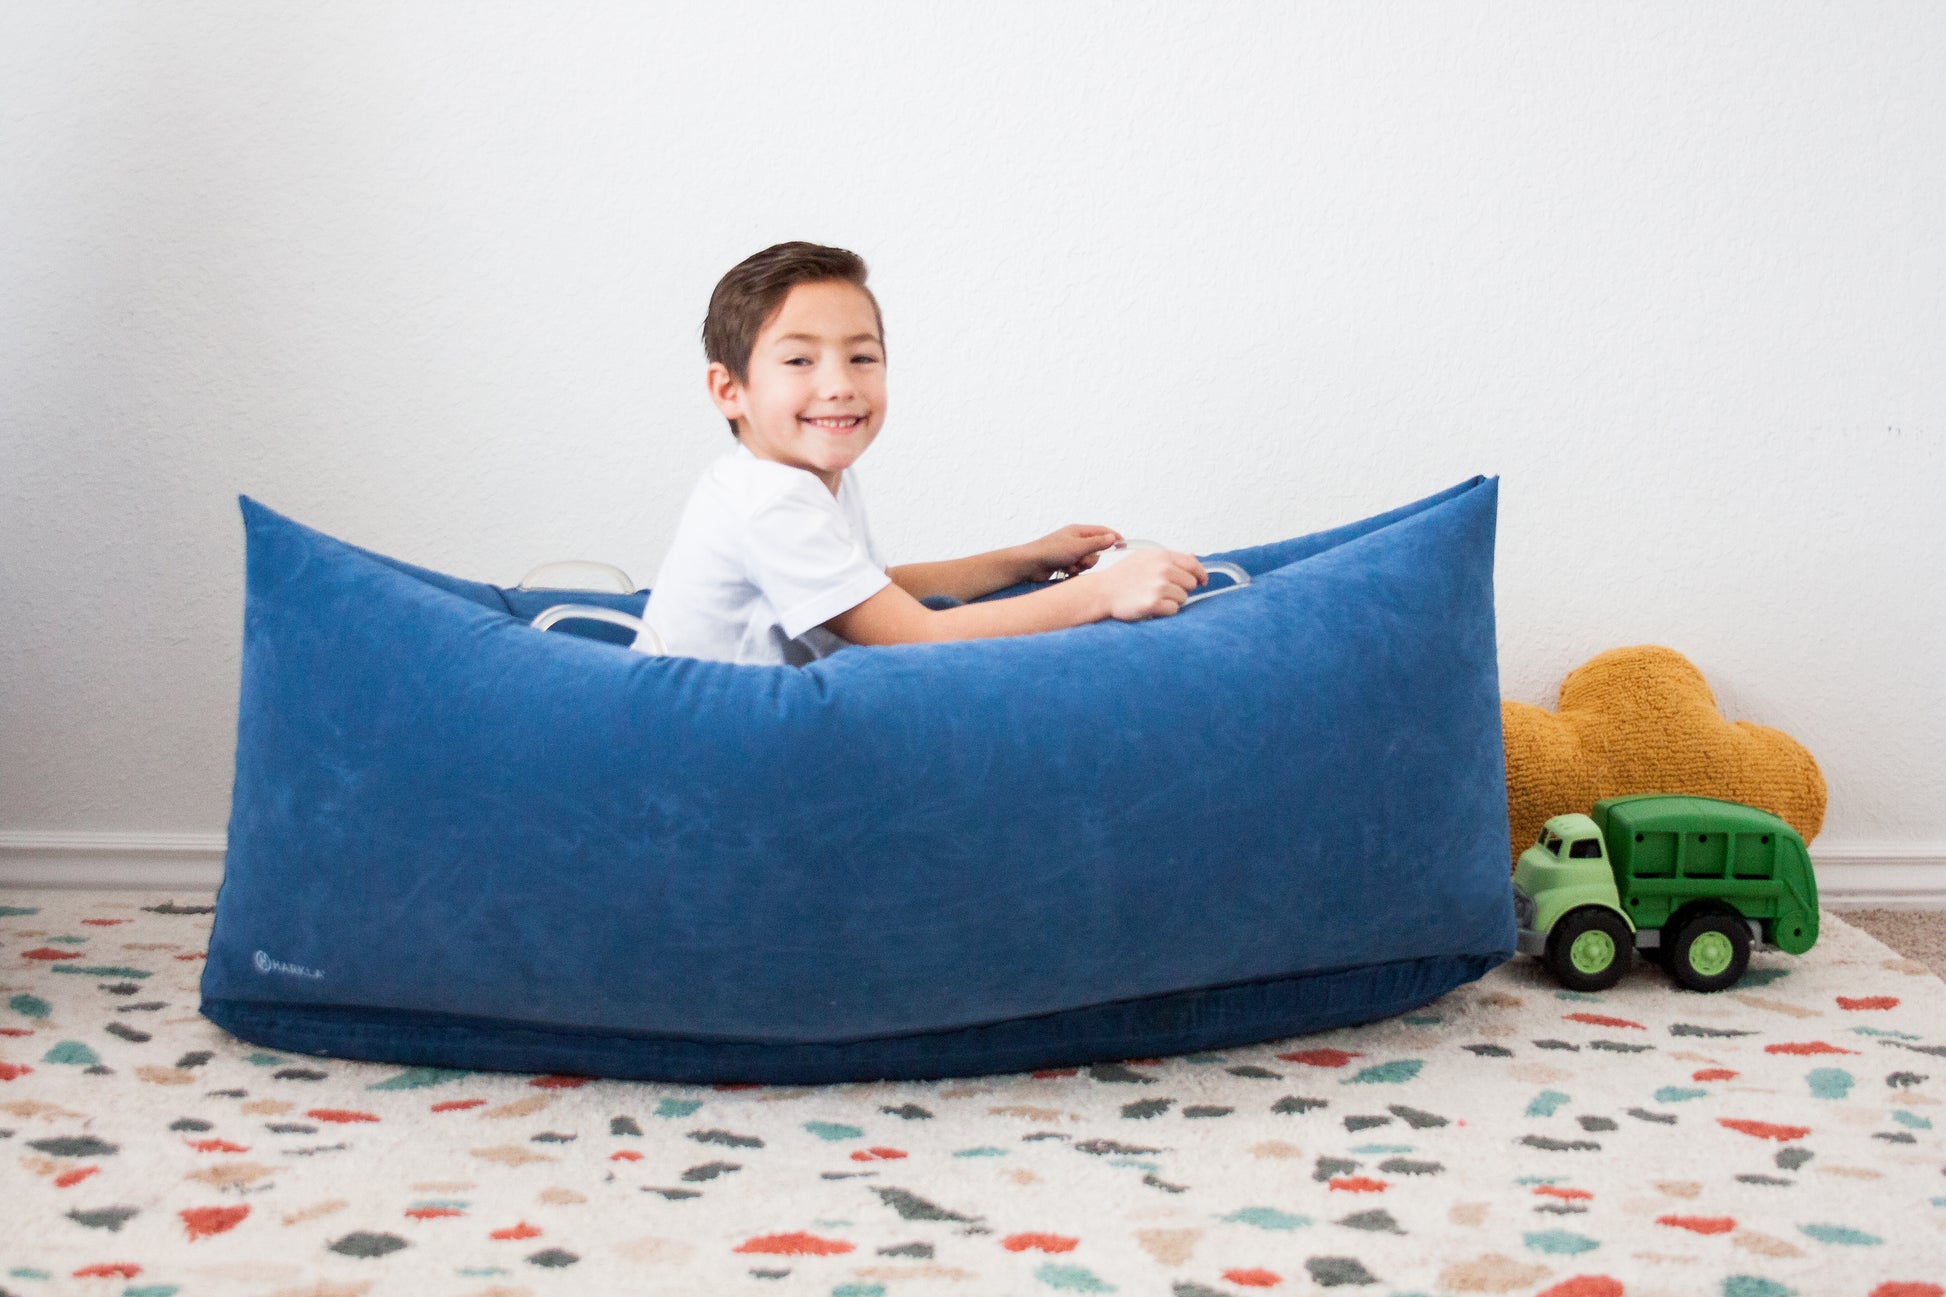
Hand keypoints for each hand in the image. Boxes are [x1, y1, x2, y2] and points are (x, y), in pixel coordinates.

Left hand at [1017, 524, 1122, 582]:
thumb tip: (1113, 538)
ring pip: (1087, 561)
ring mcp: (1070, 552)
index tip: (1124, 545)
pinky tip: (1063, 571)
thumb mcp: (1077, 547)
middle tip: (1080, 560)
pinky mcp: (1065, 563)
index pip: (1102, 532)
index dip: (1113, 537)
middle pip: (1096, 550)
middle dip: (1090, 558)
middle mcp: (1075, 540)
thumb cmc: (1051, 551)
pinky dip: (1073, 571)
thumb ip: (1097, 543)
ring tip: (1068, 566)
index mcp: (1078, 531)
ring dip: (1080, 566)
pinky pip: (1078, 569)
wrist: (1030, 565)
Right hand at [1075, 547, 1207, 621]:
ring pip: (1183, 598)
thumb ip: (1169, 558)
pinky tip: (1151, 605)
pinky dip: (1165, 611)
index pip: (1193, 565)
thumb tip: (1194, 557)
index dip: (1200, 575)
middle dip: (1181, 589)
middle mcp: (1162, 569)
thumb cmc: (1123, 576)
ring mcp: (1158, 586)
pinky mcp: (1154, 603)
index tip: (1202, 582)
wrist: (1103, 591)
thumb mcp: (1145, 558)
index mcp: (1162, 555)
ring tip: (1154, 597)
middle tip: (1164, 591)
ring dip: (1172, 601)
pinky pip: (1173, 610)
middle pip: (1190, 584)